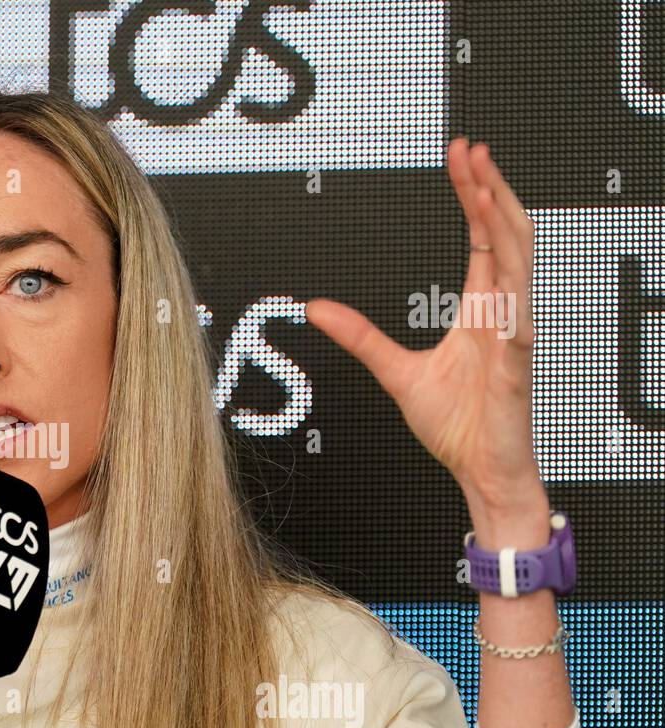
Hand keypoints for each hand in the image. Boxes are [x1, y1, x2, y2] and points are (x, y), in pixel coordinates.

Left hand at [304, 137, 542, 511]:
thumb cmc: (456, 424)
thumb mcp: (396, 372)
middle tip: (472, 150)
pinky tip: (500, 279)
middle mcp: (502, 313)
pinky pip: (518, 328)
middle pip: (507, 235)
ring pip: (518, 266)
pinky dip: (511, 301)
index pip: (482, 236)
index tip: (461, 158)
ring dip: (503, 224)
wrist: (481, 469)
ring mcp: (512, 338)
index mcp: (481, 306)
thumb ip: (360, 337)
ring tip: (486, 186)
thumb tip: (317, 309)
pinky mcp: (514, 370)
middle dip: (491, 189)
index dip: (473, 194)